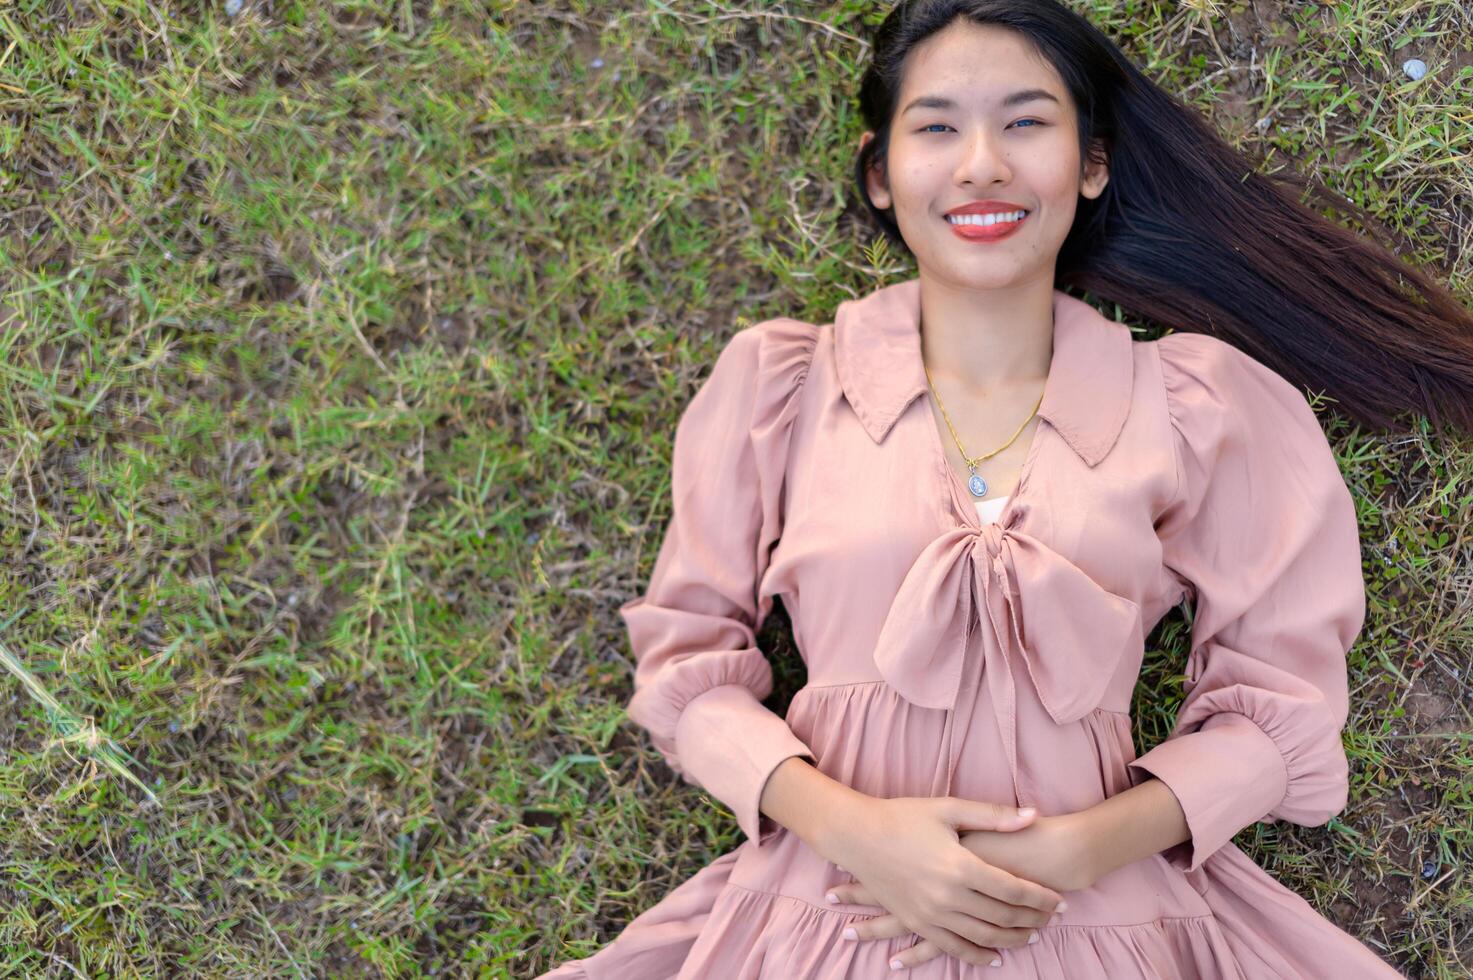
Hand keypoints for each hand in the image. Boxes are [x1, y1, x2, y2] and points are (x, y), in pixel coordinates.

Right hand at [817, 796, 1065, 969]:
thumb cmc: (903, 816)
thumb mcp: (949, 809)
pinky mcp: (916, 922)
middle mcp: (947, 895)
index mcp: (959, 865)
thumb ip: (993, 816)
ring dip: (1012, 940)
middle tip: (1054, 919)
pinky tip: (995, 957)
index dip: (1041, 897)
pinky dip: (977, 956)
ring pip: (982, 937)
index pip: (1013, 890)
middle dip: (1034, 920)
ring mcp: (930, 913)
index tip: (1060, 900)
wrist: (857, 835)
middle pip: (1003, 917)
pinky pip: (953, 947)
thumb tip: (1033, 816)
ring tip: (1033, 937)